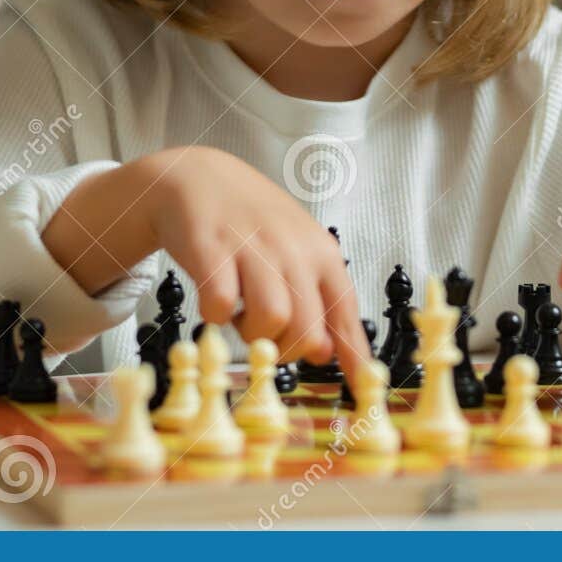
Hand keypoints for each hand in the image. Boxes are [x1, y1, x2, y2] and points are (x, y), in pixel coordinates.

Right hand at [45, 145, 367, 382]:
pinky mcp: (212, 249)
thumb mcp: (295, 252)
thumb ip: (314, 299)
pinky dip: (216, 316)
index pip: (345, 311)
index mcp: (321, 252)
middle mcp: (293, 249)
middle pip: (307, 328)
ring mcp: (254, 248)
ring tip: (241, 314)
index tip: (363, 383)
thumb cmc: (251, 224)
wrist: (198, 177)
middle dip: (286, 348)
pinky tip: (215, 298)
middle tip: (266, 334)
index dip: (353, 353)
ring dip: (252, 333)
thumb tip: (326, 353)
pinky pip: (222, 306)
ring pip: (272, 319)